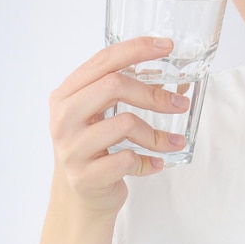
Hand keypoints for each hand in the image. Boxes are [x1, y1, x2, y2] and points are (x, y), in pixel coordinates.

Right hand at [40, 37, 188, 243]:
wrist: (78, 197)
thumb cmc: (95, 145)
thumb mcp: (100, 111)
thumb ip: (125, 88)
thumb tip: (177, 79)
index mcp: (67, 93)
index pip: (104, 60)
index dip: (137, 48)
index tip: (166, 46)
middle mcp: (64, 116)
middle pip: (114, 85)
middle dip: (154, 93)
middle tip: (180, 104)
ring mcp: (71, 147)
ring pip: (124, 123)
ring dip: (157, 135)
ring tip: (174, 143)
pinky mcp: (84, 176)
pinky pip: (127, 159)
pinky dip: (148, 161)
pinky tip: (155, 164)